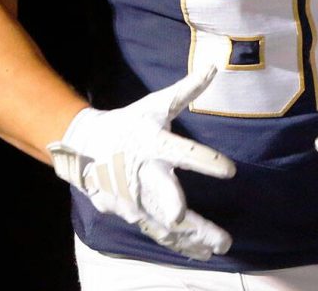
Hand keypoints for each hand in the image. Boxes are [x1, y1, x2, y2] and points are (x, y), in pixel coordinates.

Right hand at [47, 66, 235, 260]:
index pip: (183, 152)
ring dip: (192, 237)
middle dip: (185, 216)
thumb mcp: (156, 103)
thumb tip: (214, 65)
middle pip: (167, 197)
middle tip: (204, 230)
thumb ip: (187, 89)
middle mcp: (144, 173)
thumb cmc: (129, 122)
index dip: (206, 161)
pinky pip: (158, 232)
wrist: (86, 147)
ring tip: (217, 247)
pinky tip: (199, 252)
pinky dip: (179, 244)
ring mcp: (135, 198)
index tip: (230, 170)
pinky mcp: (131, 213)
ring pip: (164, 224)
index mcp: (153, 143)